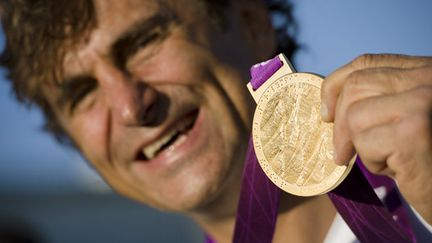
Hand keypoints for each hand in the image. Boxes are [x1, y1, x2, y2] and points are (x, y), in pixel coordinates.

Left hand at [321, 54, 431, 223]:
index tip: (326, 113)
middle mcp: (427, 77)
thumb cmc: (426, 156)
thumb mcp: (405, 116)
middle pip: (355, 86)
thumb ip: (380, 98)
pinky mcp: (414, 129)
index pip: (367, 63)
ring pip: (355, 115)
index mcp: (424, 69)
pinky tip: (398, 168)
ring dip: (361, 146)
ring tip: (387, 159)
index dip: (336, 85)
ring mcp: (421, 100)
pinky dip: (373, 162)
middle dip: (341, 123)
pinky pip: (364, 142)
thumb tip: (329, 105)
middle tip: (342, 152)